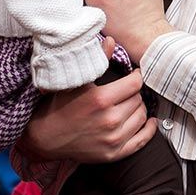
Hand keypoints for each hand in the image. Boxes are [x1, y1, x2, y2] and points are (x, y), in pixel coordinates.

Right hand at [21, 69, 156, 162]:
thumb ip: (97, 60)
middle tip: (126, 91)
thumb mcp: (76, 81)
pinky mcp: (114, 154)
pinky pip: (142, 140)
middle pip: (139, 99)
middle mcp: (110, 120)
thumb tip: (112, 40)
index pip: (135, 83)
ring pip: (142, 117)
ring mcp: (113, 140)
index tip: (132, 74)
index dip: (135, 76)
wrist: (46, 137)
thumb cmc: (61, 105)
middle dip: (134, 93)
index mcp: (101, 99)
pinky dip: (149, 130)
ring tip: (129, 104)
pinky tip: (149, 122)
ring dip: (138, 109)